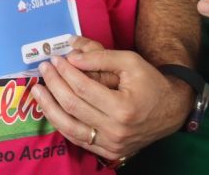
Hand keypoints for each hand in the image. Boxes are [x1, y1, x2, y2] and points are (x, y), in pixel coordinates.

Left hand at [31, 45, 191, 160]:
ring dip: (49, 107)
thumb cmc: (150, 83)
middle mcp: (116, 130)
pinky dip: (60, 123)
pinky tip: (50, 108)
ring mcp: (112, 144)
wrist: (171, 110)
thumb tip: (71, 56)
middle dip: (54, 84)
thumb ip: (100, 56)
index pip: (83, 88)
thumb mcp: (130, 61)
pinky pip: (77, 138)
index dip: (65, 72)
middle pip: (73, 106)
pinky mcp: (108, 151)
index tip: (55, 59)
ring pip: (69, 127)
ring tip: (37, 90)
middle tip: (44, 69)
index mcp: (123, 108)